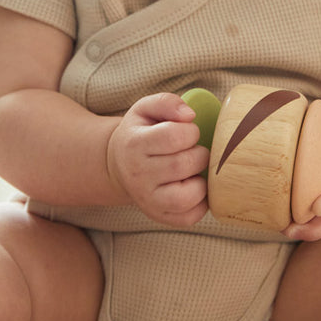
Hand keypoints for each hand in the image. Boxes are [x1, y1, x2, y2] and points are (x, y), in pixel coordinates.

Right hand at [106, 94, 209, 226]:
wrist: (119, 165)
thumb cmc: (140, 133)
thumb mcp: (145, 109)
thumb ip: (167, 103)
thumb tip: (190, 115)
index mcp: (135, 144)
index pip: (174, 136)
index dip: (191, 131)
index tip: (188, 132)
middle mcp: (138, 175)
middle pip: (184, 164)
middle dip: (199, 153)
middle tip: (194, 150)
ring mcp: (148, 200)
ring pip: (188, 196)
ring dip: (201, 180)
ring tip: (194, 170)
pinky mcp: (160, 217)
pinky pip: (190, 216)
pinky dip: (201, 202)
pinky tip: (193, 186)